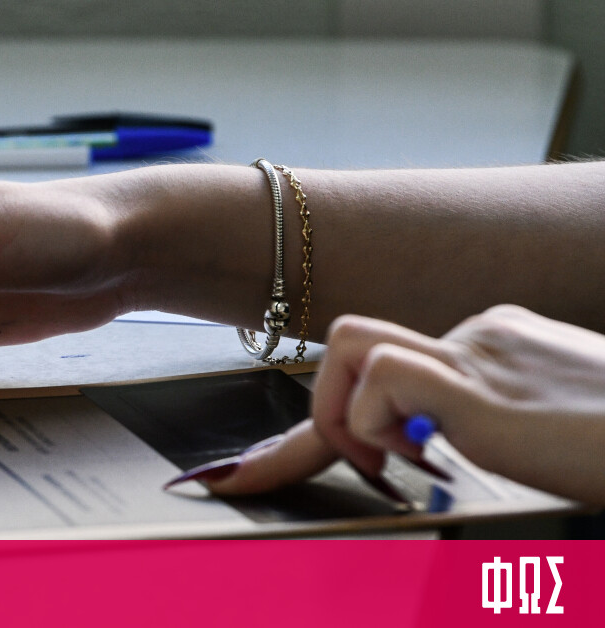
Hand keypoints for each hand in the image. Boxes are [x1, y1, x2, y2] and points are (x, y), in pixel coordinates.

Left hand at [203, 305, 604, 504]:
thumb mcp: (549, 437)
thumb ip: (484, 435)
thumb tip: (429, 459)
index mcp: (497, 345)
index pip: (391, 359)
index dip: (331, 410)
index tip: (262, 466)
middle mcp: (481, 336)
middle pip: (355, 348)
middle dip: (326, 416)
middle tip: (367, 472)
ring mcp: (480, 354)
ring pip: (353, 348)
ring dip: (348, 416)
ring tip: (399, 468)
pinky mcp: (482, 387)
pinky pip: (385, 376)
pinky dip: (378, 423)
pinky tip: (424, 460)